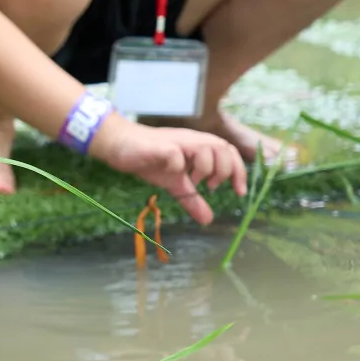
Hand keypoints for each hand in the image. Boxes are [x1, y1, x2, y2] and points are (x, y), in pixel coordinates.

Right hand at [93, 117, 244, 224]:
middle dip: (222, 171)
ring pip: (206, 148)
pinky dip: (178, 166)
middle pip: (222, 147)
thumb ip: (192, 199)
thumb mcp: (175, 183)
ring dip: (204, 168)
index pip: (229, 151)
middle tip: (209, 187)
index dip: (238, 171)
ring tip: (192, 181)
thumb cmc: (149, 160)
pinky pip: (175, 154)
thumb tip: (208, 220)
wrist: (120, 145)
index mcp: (198, 146)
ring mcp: (176, 142)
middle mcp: (191, 140)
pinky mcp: (158, 147)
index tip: (239, 192)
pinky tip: (172, 173)